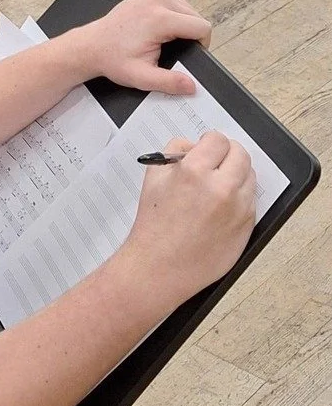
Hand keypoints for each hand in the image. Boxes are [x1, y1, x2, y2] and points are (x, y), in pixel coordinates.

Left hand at [77, 0, 210, 94]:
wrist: (92, 45)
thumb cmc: (113, 58)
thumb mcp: (142, 76)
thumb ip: (169, 82)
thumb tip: (191, 85)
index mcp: (159, 18)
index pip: (202, 27)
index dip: (201, 44)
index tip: (188, 53)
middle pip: (196, 16)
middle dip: (190, 34)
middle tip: (169, 48)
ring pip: (188, 8)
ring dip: (182, 24)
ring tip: (163, 38)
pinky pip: (175, 2)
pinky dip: (173, 15)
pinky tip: (159, 27)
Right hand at [121, 132, 255, 307]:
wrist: (162, 265)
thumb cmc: (155, 224)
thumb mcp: (154, 178)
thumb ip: (175, 153)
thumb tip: (195, 146)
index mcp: (195, 172)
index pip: (218, 140)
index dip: (210, 142)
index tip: (206, 147)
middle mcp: (221, 188)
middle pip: (241, 154)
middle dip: (227, 153)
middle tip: (216, 161)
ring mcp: (238, 209)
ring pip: (250, 177)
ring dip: (236, 175)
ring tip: (216, 186)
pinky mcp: (248, 227)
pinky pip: (251, 201)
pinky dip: (240, 197)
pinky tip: (220, 206)